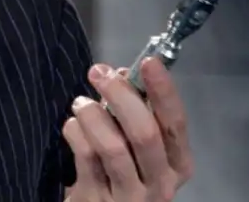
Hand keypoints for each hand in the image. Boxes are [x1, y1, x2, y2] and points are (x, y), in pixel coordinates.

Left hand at [61, 58, 192, 200]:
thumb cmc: (118, 172)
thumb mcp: (135, 146)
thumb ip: (133, 112)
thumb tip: (122, 74)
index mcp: (177, 165)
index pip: (176, 123)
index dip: (164, 90)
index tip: (149, 61)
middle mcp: (161, 184)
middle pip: (145, 133)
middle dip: (121, 95)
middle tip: (98, 72)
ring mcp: (130, 197)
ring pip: (113, 146)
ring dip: (93, 115)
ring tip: (80, 103)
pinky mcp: (98, 200)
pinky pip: (86, 157)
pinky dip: (76, 132)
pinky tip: (72, 125)